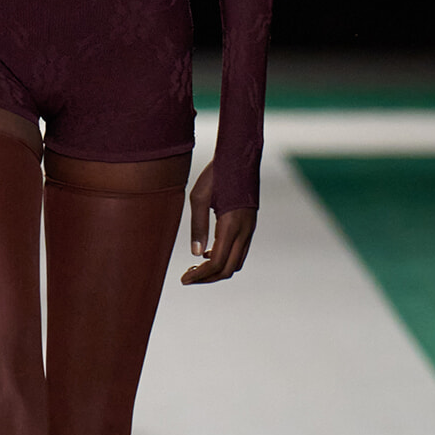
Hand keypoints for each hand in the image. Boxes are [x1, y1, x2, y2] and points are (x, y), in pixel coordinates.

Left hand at [180, 159, 255, 284]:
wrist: (240, 155)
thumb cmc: (216, 174)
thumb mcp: (199, 198)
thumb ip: (198, 227)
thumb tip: (197, 255)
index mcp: (232, 225)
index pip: (218, 263)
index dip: (200, 276)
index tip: (184, 279)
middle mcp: (245, 230)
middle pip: (229, 268)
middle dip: (208, 278)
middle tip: (187, 277)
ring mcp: (250, 228)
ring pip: (237, 262)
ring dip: (218, 269)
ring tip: (196, 267)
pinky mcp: (250, 224)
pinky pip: (240, 251)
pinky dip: (225, 258)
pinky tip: (208, 252)